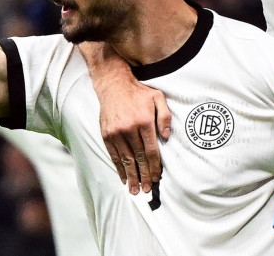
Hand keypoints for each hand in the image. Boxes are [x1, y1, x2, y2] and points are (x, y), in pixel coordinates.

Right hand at [80, 42, 170, 194]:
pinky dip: (118, 167)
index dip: (154, 166)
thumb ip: (165, 117)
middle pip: (139, 158)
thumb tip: (166, 137)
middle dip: (143, 176)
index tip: (156, 178)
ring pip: (125, 159)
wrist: (113, 84)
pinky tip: (123, 176)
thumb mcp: (158, 98)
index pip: (151, 150)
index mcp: (144, 121)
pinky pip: (114, 154)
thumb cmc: (138, 92)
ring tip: (134, 190)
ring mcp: (116, 132)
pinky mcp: (106, 134)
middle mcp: (129, 128)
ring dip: (131, 176)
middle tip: (146, 189)